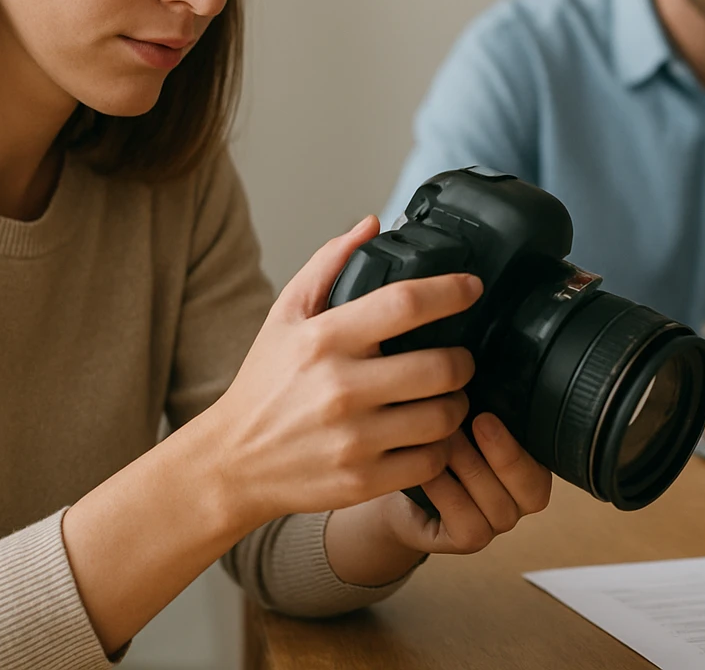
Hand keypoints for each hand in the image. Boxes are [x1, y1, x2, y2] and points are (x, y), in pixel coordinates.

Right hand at [194, 215, 482, 529]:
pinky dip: (441, 448)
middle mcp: (339, 388)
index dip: (450, 291)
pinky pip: (431, 462)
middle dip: (463, 360)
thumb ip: (328, 265)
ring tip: (446, 398)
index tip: (471, 288)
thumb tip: (371, 224)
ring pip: (444, 416)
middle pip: (441, 365)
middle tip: (458, 359)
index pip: (404, 303)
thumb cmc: (264, 385)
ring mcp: (353, 439)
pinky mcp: (362, 480)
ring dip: (457, 405)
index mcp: (323, 339)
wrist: (232, 463)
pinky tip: (428, 436)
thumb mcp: (284, 316)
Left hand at [324, 413, 552, 585]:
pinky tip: (427, 471)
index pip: (545, 466)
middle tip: (473, 422)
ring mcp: (495, 524)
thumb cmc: (432, 437)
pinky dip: (449, 495)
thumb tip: (475, 369)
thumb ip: (480, 400)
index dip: (519, 445)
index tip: (486, 416)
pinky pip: (470, 525)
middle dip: (502, 455)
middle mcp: (518, 498)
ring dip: (469, 470)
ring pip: (498, 507)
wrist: (393, 474)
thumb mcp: (459, 414)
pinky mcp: (468, 540)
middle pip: (532, 490)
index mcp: (527, 465)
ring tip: (442, 440)